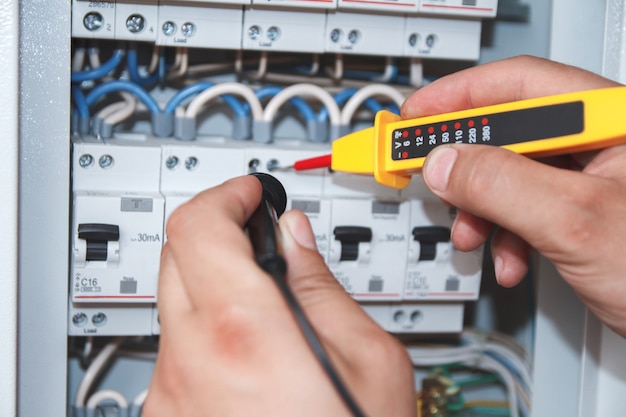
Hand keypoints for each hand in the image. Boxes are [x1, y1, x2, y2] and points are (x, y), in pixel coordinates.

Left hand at [142, 176, 414, 416]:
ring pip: (173, 305)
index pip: (199, 226)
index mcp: (244, 334)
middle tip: (256, 234)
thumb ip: (324, 287)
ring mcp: (169, 398)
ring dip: (213, 285)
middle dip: (216, 231)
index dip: (225, 196)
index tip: (249, 194)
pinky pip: (175, 352)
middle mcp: (190, 364)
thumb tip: (298, 239)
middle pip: (177, 255)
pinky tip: (251, 354)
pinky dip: (206, 332)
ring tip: (266, 304)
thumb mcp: (371, 362)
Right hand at [402, 55, 625, 336]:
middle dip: (464, 165)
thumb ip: (501, 183)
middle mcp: (601, 143)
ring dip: (480, 208)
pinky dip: (505, 234)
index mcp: (610, 119)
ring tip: (471, 234)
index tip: (415, 117)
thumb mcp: (575, 221)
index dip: (458, 97)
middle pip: (508, 132)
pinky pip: (525, 209)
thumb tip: (444, 162)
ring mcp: (591, 180)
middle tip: (428, 176)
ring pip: (510, 176)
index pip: (518, 84)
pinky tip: (507, 258)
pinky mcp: (582, 213)